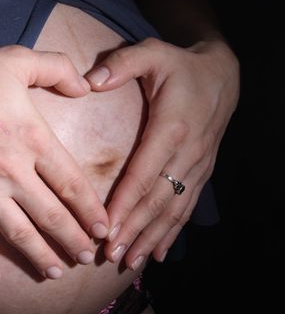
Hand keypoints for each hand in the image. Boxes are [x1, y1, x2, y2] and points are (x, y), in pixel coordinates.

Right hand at [0, 45, 108, 283]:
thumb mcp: (16, 59)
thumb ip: (57, 68)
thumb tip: (85, 88)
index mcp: (33, 139)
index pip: (72, 183)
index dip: (90, 209)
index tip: (102, 228)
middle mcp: (12, 171)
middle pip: (51, 215)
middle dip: (72, 240)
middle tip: (86, 257)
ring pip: (18, 233)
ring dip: (39, 256)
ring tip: (55, 272)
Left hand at [86, 37, 238, 268]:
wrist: (222, 73)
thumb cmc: (180, 65)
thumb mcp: (151, 53)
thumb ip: (121, 64)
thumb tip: (90, 81)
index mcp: (172, 127)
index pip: (144, 173)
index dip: (125, 202)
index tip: (106, 227)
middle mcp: (188, 153)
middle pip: (158, 199)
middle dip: (134, 229)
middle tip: (111, 253)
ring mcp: (198, 165)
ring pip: (174, 208)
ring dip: (151, 236)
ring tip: (131, 260)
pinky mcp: (202, 171)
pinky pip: (187, 206)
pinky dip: (172, 231)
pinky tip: (157, 251)